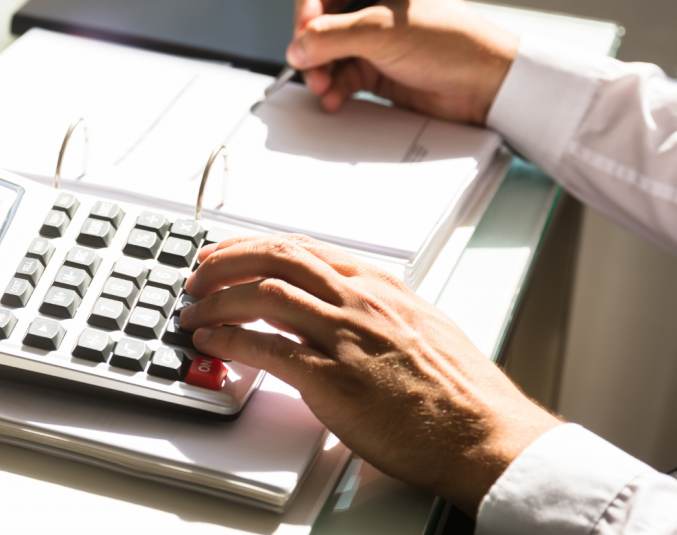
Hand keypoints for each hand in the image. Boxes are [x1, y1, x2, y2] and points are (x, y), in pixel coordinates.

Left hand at [180, 235, 560, 513]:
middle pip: (276, 258)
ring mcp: (347, 338)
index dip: (254, 245)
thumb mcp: (420, 328)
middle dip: (226, 262)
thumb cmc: (461, 393)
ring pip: (265, 295)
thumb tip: (337, 307)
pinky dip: (230, 341)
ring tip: (195, 312)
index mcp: (381, 287)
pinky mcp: (335, 380)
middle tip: (198, 277)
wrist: (486, 435)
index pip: (303, 248)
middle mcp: (361, 302)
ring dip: (217, 300)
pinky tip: (212, 343)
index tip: (227, 252)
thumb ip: (376, 311)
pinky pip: (268, 349)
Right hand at [289, 0, 519, 123]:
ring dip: (319, 71)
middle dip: (310, 47)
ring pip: (324, 51)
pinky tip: (335, 98)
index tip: (305, 33)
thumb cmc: (451, 42)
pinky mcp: (375, 68)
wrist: (487, 85)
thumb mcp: (382, 32)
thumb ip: (331, 37)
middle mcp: (370, 5)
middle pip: (316, 20)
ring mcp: (372, 39)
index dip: (306, 7)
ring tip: (324, 87)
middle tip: (311, 67)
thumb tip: (296, 47)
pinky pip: (340, 76)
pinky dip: (333, 88)